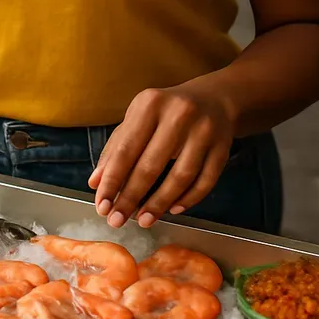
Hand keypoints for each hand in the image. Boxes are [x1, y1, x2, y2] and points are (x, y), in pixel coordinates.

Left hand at [88, 83, 234, 228]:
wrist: (213, 98)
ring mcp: (204, 131)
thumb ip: (115, 148)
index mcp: (150, 104)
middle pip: (151, 165)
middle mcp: (179, 114)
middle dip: (131, 197)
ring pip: (180, 177)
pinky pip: (205, 181)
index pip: (126, 149)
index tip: (102, 205)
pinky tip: (172, 209)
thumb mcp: (138, 118)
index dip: (113, 180)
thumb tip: (96, 183)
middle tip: (117, 220)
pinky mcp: (223, 148)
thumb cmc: (166, 111)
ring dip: (159, 203)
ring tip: (143, 220)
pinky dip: (188, 199)